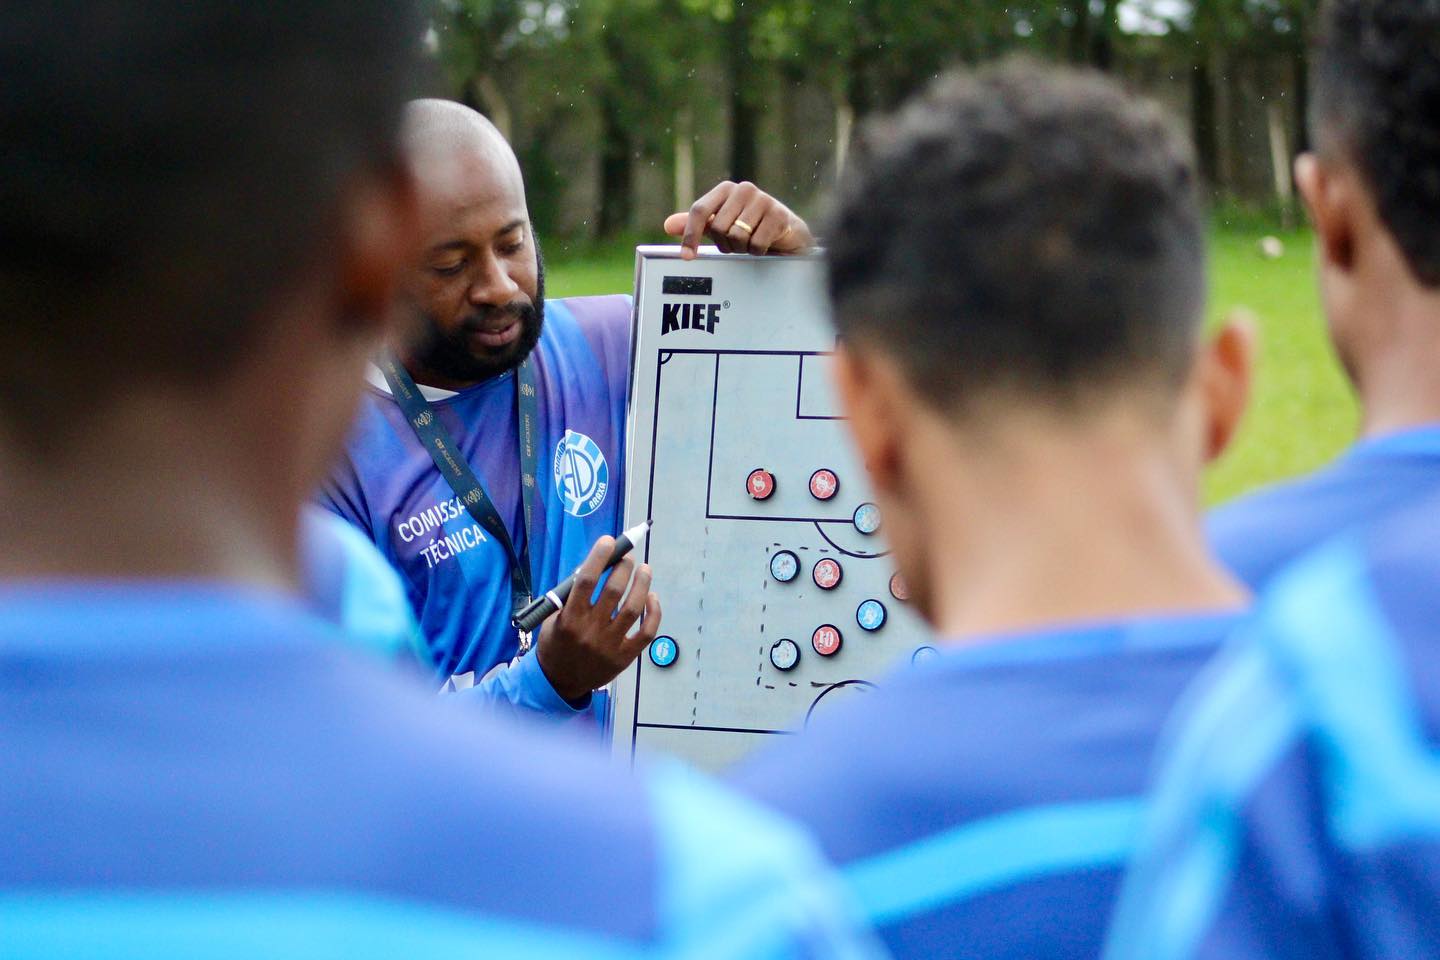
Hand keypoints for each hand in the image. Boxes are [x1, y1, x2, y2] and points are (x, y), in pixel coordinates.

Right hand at [534, 536, 661, 702]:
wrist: (560, 682)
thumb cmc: (556, 644)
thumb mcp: (553, 619)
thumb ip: (571, 596)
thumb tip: (597, 566)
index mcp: (569, 619)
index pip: (585, 580)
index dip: (599, 557)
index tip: (609, 541)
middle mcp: (590, 631)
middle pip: (613, 591)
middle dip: (624, 568)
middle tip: (629, 558)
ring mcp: (610, 645)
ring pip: (633, 608)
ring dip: (642, 584)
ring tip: (645, 570)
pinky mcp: (625, 657)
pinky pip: (647, 632)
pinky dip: (654, 612)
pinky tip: (652, 597)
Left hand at [664, 180, 814, 259]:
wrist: (787, 233)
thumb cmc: (749, 227)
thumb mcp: (720, 225)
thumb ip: (696, 224)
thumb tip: (668, 225)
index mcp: (725, 189)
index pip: (700, 210)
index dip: (691, 234)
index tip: (687, 256)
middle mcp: (744, 189)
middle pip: (719, 228)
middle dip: (725, 243)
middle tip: (736, 243)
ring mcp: (763, 200)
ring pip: (737, 237)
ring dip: (742, 248)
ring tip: (751, 241)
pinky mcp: (779, 215)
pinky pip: (756, 244)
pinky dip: (757, 251)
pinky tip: (765, 244)